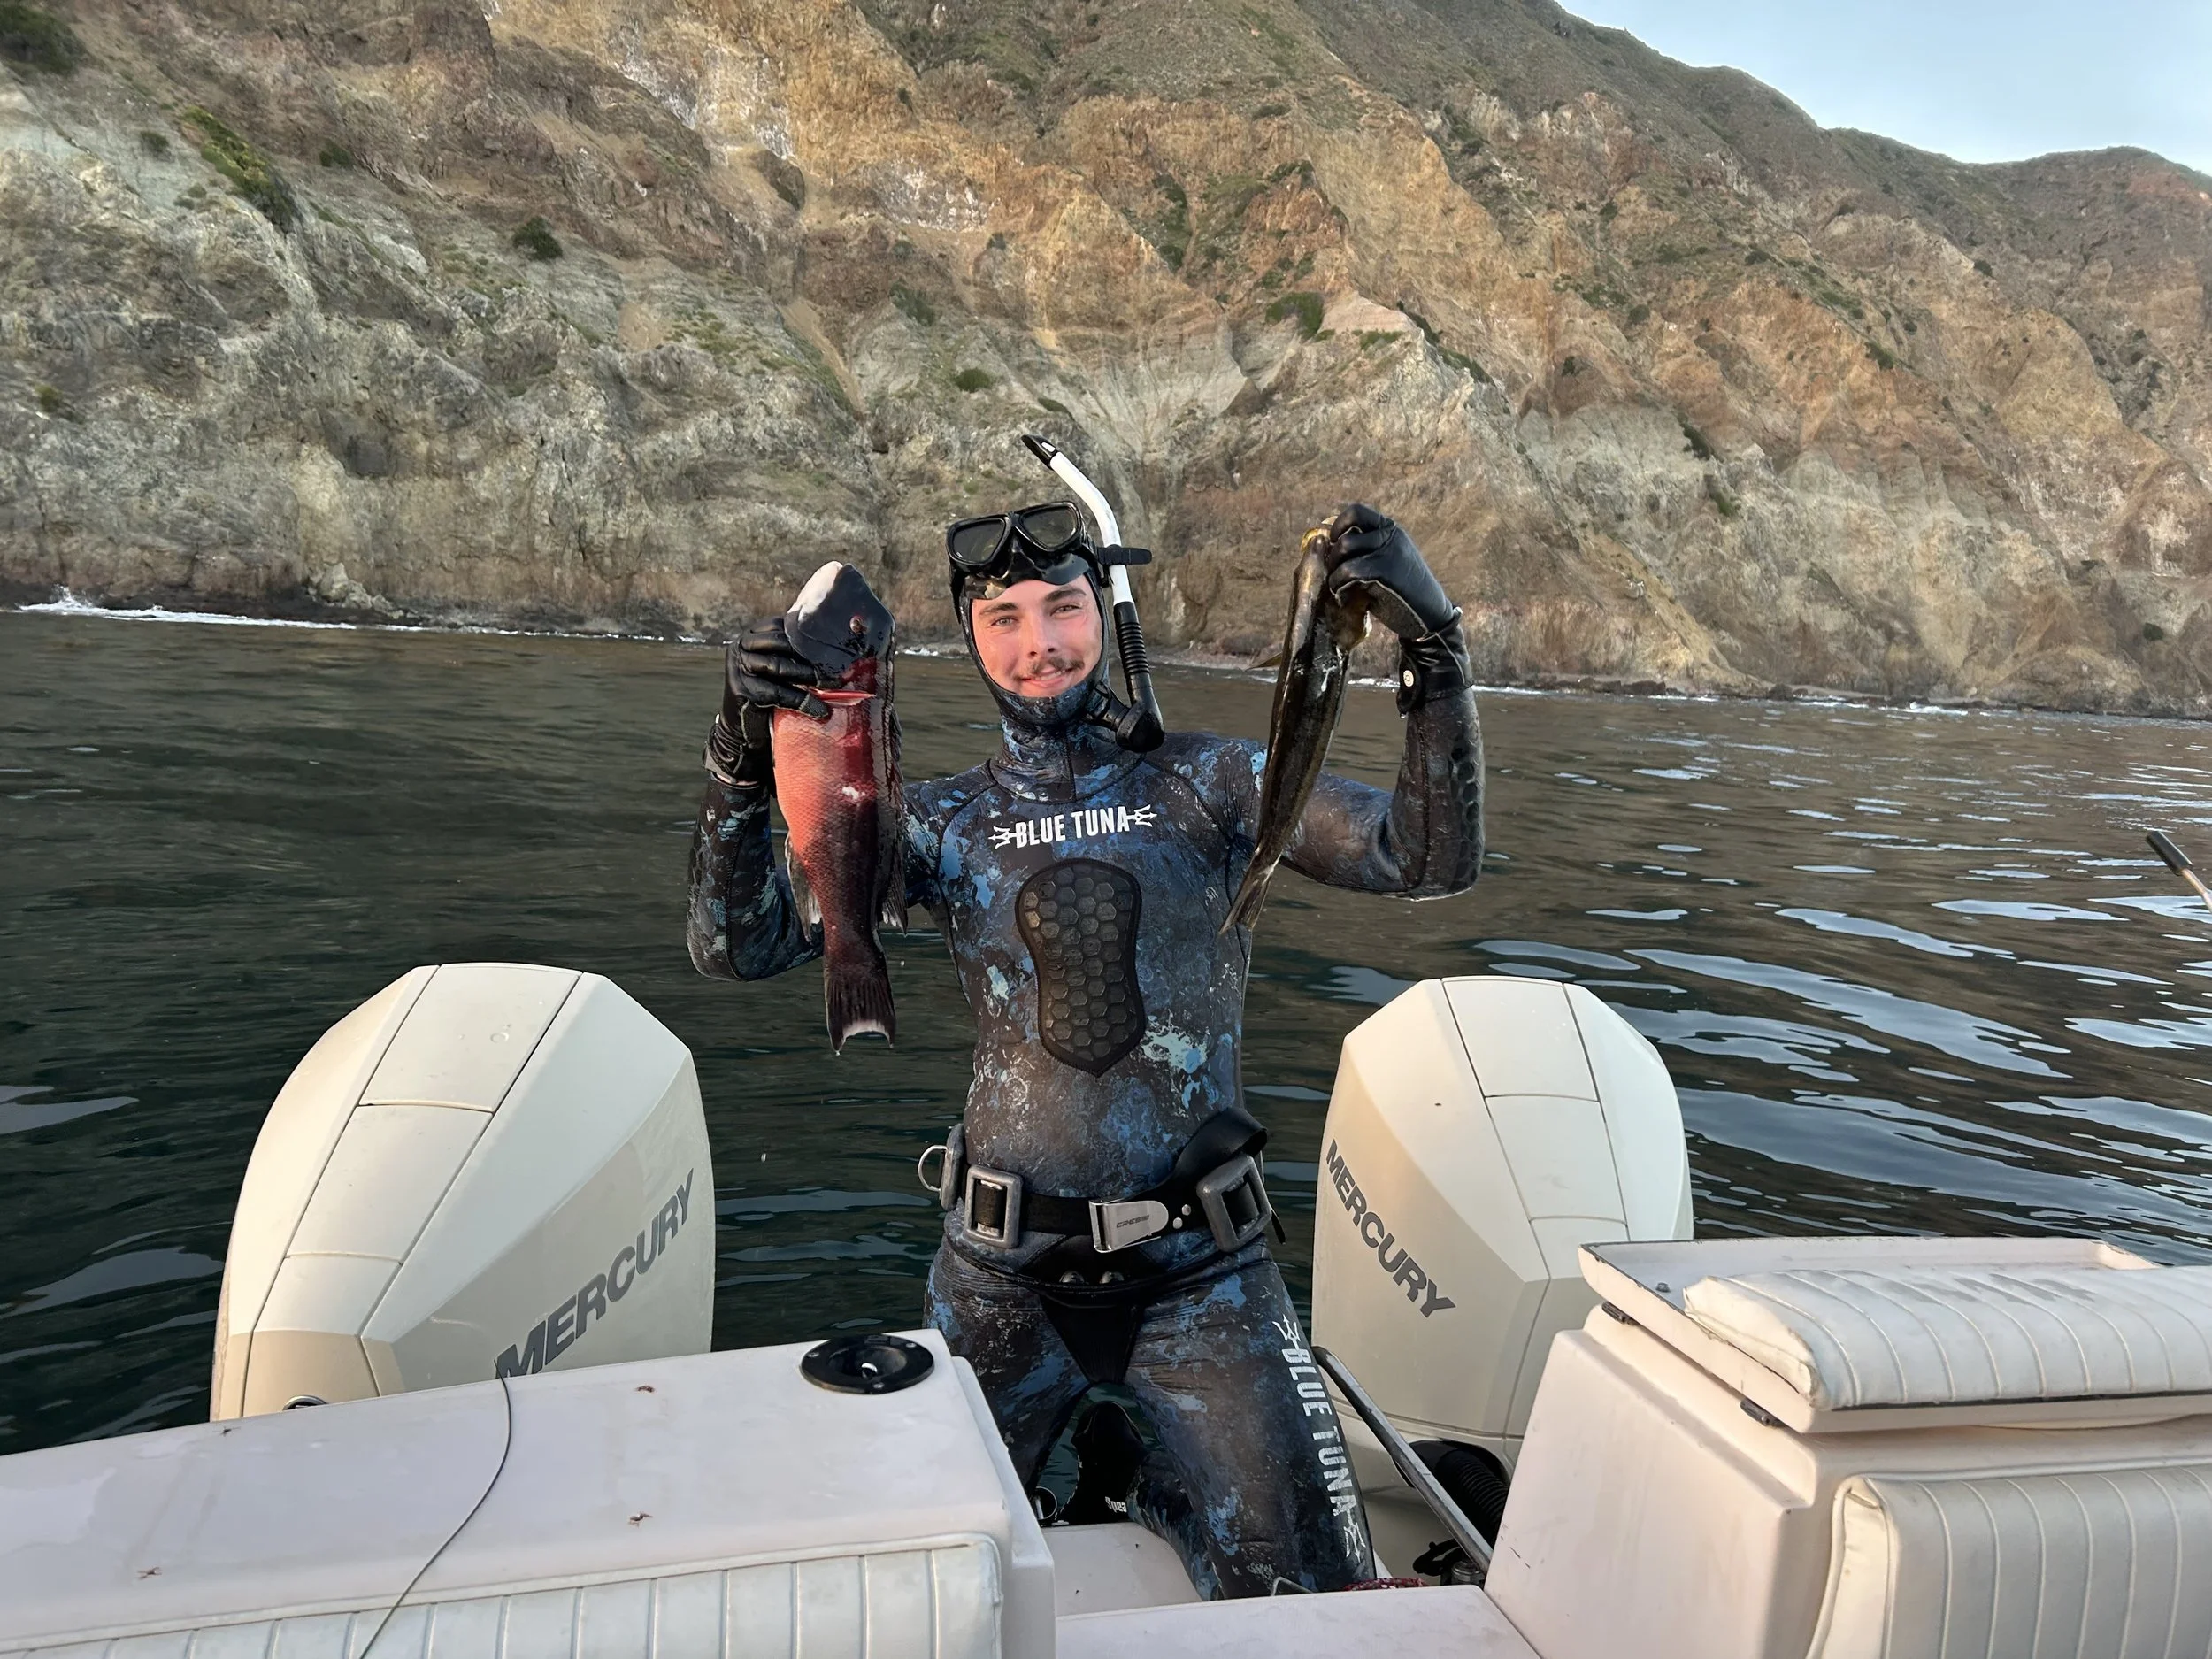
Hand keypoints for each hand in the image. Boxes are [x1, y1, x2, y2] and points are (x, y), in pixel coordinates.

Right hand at [706, 619, 828, 786]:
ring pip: (780, 666)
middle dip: (811, 656)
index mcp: (751, 637)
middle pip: (781, 644)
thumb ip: (793, 656)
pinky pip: (778, 693)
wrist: (743, 732)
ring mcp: (739, 668)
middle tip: (838, 666)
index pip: (781, 627)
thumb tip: (834, 652)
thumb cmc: (767, 696)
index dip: (807, 636)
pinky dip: (802, 701)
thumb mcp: (777, 670)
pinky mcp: (742, 691)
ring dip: (810, 676)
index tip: (832, 646)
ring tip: (833, 685)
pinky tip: (820, 710)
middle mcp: (741, 648)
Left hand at [1322, 504, 1472, 712]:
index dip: (1337, 527)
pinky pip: (1349, 570)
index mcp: (1390, 529)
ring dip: (1334, 573)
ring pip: (1345, 549)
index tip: (1333, 546)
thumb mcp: (1385, 563)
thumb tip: (1325, 548)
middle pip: (1345, 534)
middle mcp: (1391, 535)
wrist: (1428, 615)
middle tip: (1334, 576)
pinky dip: (1339, 585)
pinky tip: (1343, 597)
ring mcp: (1389, 551)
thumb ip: (1364, 551)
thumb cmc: (1401, 593)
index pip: (1356, 511)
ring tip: (1338, 588)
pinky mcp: (1385, 571)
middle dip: (1332, 557)